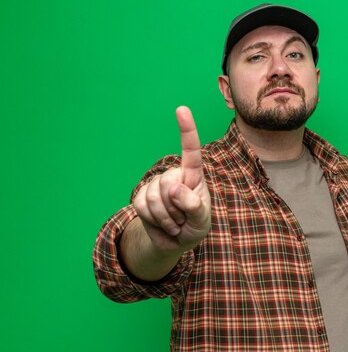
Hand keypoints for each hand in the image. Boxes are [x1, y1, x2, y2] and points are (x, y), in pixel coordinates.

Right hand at [132, 106, 210, 253]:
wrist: (175, 242)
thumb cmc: (195, 226)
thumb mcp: (202, 220)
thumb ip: (194, 206)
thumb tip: (176, 189)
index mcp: (193, 176)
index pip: (191, 151)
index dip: (187, 130)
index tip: (181, 109)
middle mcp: (174, 176)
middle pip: (168, 185)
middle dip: (176, 209)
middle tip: (183, 219)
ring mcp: (156, 185)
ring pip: (154, 197)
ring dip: (165, 218)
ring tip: (174, 223)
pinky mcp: (141, 196)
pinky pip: (141, 206)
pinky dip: (153, 220)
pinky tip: (162, 223)